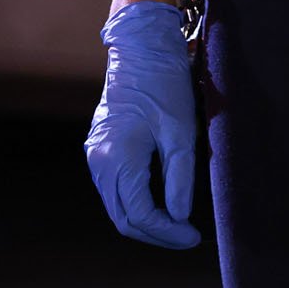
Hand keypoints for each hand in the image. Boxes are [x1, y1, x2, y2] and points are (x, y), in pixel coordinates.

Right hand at [84, 0, 198, 248]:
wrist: (140, 49)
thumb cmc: (165, 86)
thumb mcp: (181, 132)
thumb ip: (179, 178)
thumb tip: (179, 218)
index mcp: (118, 159)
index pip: (140, 215)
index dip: (167, 232)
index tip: (193, 237)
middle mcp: (99, 162)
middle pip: (123, 217)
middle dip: (155, 233)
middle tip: (186, 237)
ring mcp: (95, 156)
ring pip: (116, 206)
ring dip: (144, 220)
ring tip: (176, 225)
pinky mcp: (98, 149)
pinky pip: (114, 189)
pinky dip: (135, 202)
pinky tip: (159, 202)